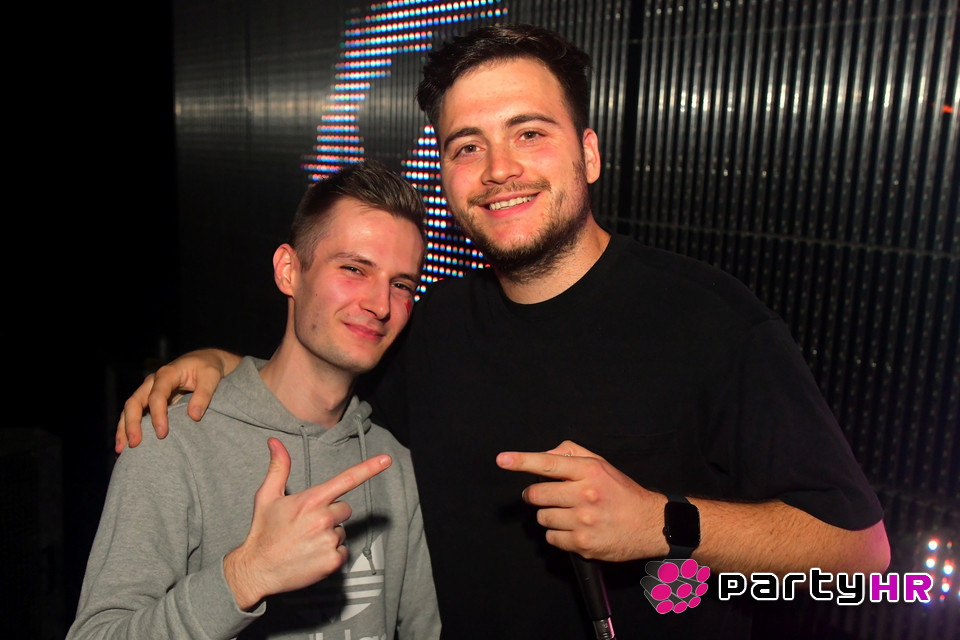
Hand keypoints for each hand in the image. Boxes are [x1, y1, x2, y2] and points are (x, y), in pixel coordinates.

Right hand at [115, 349, 239, 452]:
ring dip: (124, 428)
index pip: (157, 395)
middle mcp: (153, 381)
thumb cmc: (208, 368)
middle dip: (132, 423)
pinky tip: (126, 444)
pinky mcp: (150, 399)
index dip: (157, 415)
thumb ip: (204, 394)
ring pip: (130, 408)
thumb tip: (194, 416)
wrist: (205, 361)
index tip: (162, 434)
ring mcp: (149, 390)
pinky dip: (128, 427)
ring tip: (121, 449)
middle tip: (135, 443)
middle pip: (135, 401)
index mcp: (167, 374)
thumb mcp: (212, 376)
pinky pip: (135, 413)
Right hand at [225, 438, 391, 609]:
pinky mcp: (333, 561)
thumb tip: (275, 442)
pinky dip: (330, 553)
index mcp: (311, 500)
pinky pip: (343, 551)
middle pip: (345, 508)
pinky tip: (312, 555)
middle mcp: (323, 518)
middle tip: (308, 524)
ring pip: (343, 530)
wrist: (256, 569)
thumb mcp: (267, 496)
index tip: (386, 459)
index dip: (369, 468)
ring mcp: (329, 540)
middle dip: (331, 513)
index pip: (347, 479)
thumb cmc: (263, 532)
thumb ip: (279, 467)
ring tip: (306, 541)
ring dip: (329, 534)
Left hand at [496, 440, 668, 561]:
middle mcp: (585, 494)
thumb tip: (545, 454)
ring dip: (549, 515)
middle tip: (548, 496)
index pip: (548, 463)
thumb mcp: (602, 464)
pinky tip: (574, 529)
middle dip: (536, 495)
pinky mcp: (583, 543)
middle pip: (537, 494)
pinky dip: (557, 535)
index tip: (502, 459)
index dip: (521, 460)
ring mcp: (583, 521)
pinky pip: (551, 538)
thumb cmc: (623, 493)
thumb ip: (572, 454)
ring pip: (542, 517)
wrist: (651, 525)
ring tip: (569, 514)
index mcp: (590, 471)